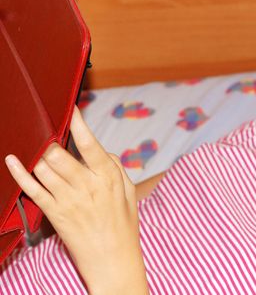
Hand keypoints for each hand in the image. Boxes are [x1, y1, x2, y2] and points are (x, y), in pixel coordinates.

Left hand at [4, 106, 147, 293]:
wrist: (112, 259)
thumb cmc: (123, 224)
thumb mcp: (129, 192)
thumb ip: (115, 167)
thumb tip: (99, 150)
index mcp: (108, 178)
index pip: (90, 145)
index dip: (79, 125)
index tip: (73, 110)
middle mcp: (86, 186)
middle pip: (58, 155)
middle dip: (52, 142)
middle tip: (51, 136)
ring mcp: (67, 200)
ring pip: (43, 168)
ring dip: (39, 156)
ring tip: (39, 149)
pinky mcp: (53, 214)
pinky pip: (31, 190)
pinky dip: (19, 173)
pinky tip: (13, 161)